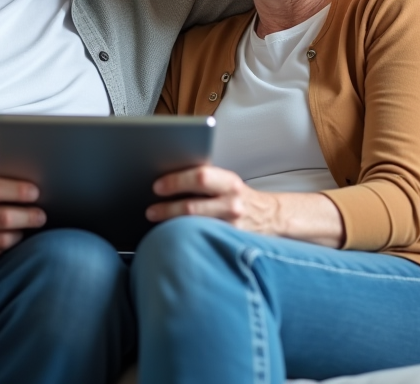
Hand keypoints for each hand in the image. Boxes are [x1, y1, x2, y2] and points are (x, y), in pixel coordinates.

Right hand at [0, 166, 44, 264]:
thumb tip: (26, 174)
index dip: (20, 191)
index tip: (36, 192)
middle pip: (4, 218)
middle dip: (29, 217)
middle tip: (42, 215)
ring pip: (3, 240)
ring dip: (21, 233)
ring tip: (28, 226)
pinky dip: (7, 245)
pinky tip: (12, 236)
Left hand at [146, 165, 281, 234]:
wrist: (269, 216)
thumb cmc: (239, 196)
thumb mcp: (226, 182)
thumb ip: (204, 180)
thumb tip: (168, 179)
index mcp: (230, 182)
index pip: (201, 177)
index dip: (177, 181)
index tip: (158, 186)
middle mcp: (232, 203)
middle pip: (193, 205)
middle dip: (168, 208)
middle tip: (150, 209)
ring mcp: (231, 226)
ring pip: (195, 225)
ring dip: (172, 223)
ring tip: (156, 219)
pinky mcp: (229, 242)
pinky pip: (202, 238)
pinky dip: (185, 235)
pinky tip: (173, 234)